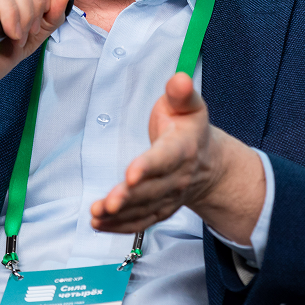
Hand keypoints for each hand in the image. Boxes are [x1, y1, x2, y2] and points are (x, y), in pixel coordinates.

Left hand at [90, 72, 265, 244]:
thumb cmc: (188, 128)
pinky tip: (99, 225)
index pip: (165, 158)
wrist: (208, 162)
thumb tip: (179, 79)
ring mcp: (169, 196)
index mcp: (183, 148)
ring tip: (97, 215)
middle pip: (152, 189)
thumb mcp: (189, 106)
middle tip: (107, 203)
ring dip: (120, 215)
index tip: (130, 173)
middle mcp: (177, 176)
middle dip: (129, 198)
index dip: (148, 166)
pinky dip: (120, 226)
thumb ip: (181, 93)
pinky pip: (141, 222)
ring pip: (144, 208)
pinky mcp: (160, 209)